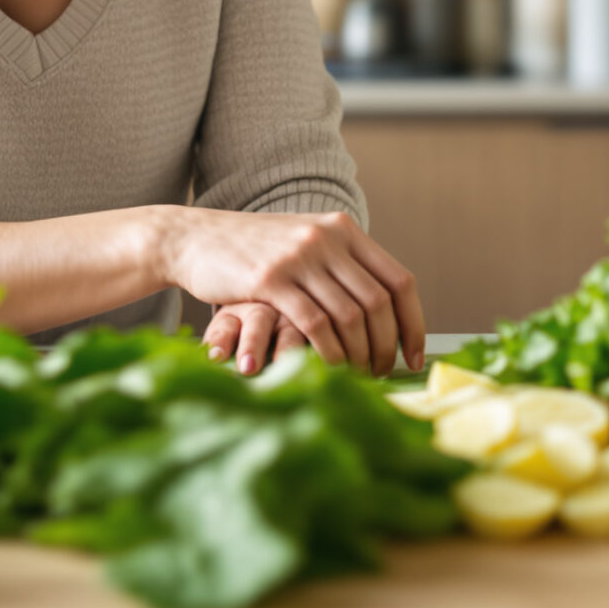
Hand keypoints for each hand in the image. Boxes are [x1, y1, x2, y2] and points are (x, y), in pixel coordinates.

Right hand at [154, 208, 423, 375]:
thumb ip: (340, 266)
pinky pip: (314, 323)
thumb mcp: (304, 243)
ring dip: (359, 355)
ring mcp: (299, 257)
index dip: (413, 324)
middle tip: (380, 375)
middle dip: (385, 347)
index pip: (399, 281)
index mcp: (344, 229)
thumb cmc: (251, 251)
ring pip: (350, 316)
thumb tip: (383, 310)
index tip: (415, 357)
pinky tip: (327, 370)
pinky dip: (329, 352)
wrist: (194, 238)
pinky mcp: (270, 279)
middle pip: (379, 303)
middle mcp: (327, 238)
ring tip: (356, 377)